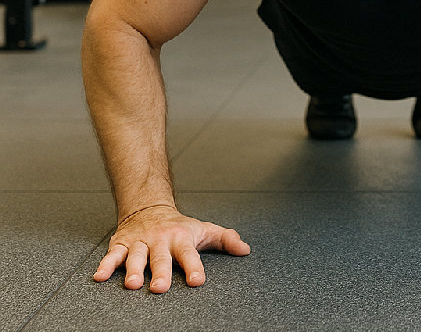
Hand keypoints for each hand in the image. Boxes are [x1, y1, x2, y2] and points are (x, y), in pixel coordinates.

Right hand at [93, 204, 250, 292]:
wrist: (150, 207)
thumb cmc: (180, 226)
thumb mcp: (204, 230)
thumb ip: (225, 239)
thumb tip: (245, 249)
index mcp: (181, 239)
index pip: (190, 254)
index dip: (194, 267)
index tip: (197, 280)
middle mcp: (160, 241)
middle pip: (161, 258)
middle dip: (161, 272)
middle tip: (160, 287)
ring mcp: (140, 243)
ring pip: (136, 257)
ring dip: (133, 270)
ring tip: (132, 284)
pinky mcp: (121, 244)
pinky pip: (112, 255)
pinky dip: (105, 265)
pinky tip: (99, 277)